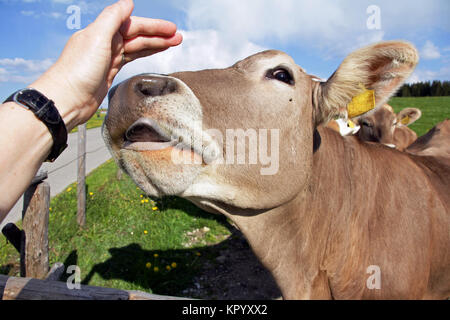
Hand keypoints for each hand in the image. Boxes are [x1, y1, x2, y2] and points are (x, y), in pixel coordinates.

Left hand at [31, 0, 181, 130]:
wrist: (67, 98)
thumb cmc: (78, 70)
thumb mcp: (96, 37)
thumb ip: (112, 17)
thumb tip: (128, 2)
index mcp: (102, 31)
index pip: (134, 24)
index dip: (154, 26)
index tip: (172, 29)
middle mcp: (105, 42)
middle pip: (137, 35)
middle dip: (159, 35)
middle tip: (178, 38)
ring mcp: (108, 57)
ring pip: (136, 47)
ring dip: (155, 44)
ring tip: (172, 44)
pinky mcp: (109, 72)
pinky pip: (131, 59)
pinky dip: (143, 54)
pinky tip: (152, 52)